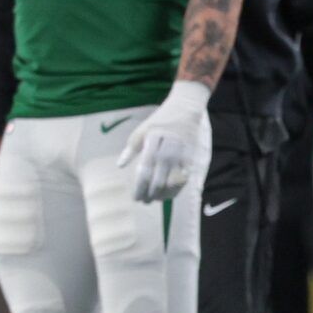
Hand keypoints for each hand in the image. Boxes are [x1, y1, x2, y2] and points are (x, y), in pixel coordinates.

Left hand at [117, 82, 209, 202]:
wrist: (185, 111)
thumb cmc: (160, 121)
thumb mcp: (141, 131)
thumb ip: (131, 149)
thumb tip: (120, 166)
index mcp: (153, 144)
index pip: (145, 171)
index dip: (140, 188)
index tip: (135, 198)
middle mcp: (168, 151)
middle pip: (159, 180)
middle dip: (150, 194)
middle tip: (144, 201)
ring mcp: (182, 156)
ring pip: (173, 183)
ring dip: (163, 195)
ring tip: (155, 200)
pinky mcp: (191, 159)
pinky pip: (184, 179)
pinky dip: (176, 190)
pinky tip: (168, 194)